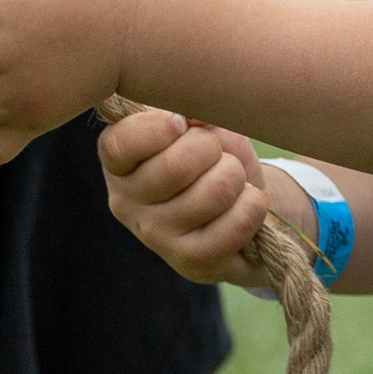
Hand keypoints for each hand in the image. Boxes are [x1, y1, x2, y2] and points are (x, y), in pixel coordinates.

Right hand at [99, 108, 298, 288]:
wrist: (244, 204)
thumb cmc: (216, 156)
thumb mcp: (204, 123)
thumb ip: (192, 112)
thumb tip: (191, 118)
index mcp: (120, 161)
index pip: (120, 144)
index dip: (156, 128)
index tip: (182, 124)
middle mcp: (125, 200)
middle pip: (176, 166)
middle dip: (214, 150)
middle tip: (219, 156)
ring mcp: (155, 235)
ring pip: (214, 192)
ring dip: (236, 178)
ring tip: (234, 181)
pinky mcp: (189, 261)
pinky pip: (233, 226)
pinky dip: (252, 207)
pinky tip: (247, 203)